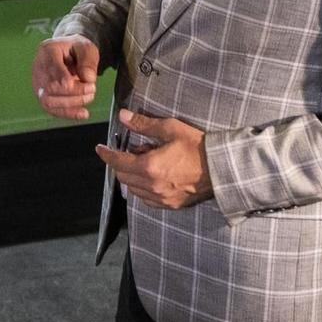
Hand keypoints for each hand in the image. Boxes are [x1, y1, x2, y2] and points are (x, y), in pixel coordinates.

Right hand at [32, 35, 99, 119]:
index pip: (54, 70)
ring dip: (71, 105)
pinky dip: (68, 113)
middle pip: (50, 88)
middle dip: (74, 94)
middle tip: (91, 90)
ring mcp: (38, 82)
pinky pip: (51, 109)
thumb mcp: (86, 48)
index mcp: (48, 50)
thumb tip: (88, 79)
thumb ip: (88, 61)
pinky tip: (82, 113)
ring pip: (48, 101)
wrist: (69, 52)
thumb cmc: (76, 49)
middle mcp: (38, 67)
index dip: (69, 81)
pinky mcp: (42, 95)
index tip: (88, 85)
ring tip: (88, 99)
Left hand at [95, 109, 211, 209]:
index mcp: (150, 167)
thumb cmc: (197, 147)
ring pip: (133, 189)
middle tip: (132, 150)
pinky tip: (153, 176)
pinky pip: (146, 199)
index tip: (100, 148)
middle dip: (121, 163)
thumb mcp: (170, 129)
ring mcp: (161, 198)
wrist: (221, 168)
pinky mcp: (170, 205)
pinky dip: (143, 188)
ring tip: (147, 161)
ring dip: (132, 176)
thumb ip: (144, 125)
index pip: (118, 162)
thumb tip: (123, 116)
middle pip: (123, 177)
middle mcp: (152, 186)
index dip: (106, 154)